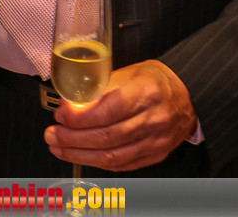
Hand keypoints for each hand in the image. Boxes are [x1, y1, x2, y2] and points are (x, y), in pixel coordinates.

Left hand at [44, 60, 196, 170]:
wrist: (185, 98)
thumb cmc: (154, 81)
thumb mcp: (129, 72)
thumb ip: (101, 87)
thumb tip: (70, 101)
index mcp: (146, 92)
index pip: (108, 110)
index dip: (81, 117)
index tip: (61, 115)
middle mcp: (153, 119)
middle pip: (107, 136)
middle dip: (73, 138)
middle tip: (52, 134)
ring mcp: (155, 141)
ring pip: (112, 155)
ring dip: (80, 154)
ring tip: (59, 146)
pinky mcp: (154, 155)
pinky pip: (122, 164)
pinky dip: (98, 162)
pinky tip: (81, 156)